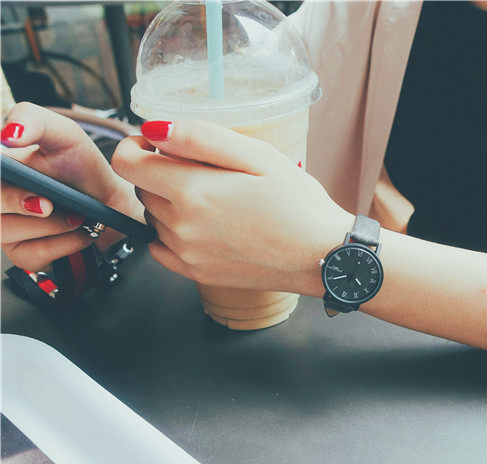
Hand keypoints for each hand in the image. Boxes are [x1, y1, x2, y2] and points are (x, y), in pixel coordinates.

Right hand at [1, 103, 140, 271]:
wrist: (112, 204)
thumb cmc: (82, 168)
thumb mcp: (64, 135)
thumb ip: (34, 119)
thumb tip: (7, 133)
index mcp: (0, 170)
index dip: (3, 191)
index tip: (18, 179)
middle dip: (18, 203)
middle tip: (48, 202)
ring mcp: (5, 228)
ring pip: (7, 231)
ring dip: (53, 224)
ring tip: (76, 214)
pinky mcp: (23, 254)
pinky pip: (33, 254)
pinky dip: (64, 243)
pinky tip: (77, 231)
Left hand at [112, 120, 353, 294]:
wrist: (322, 256)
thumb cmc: (298, 205)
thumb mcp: (258, 155)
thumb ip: (201, 138)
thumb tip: (155, 129)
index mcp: (193, 192)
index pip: (128, 164)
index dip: (135, 145)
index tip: (154, 143)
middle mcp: (182, 227)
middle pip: (142, 190)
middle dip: (159, 172)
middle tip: (203, 170)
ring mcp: (188, 254)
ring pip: (152, 218)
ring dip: (168, 202)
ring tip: (213, 199)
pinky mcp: (197, 274)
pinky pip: (160, 249)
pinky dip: (168, 232)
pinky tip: (200, 225)